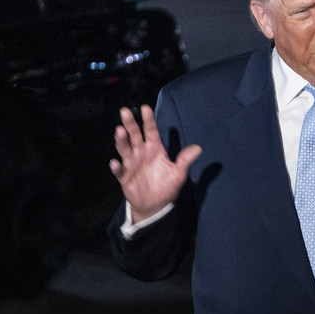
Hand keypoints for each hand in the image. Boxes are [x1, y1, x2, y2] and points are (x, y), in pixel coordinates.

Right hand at [109, 105, 201, 223]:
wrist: (155, 205)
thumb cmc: (166, 186)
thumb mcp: (178, 173)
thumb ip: (184, 160)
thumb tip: (198, 148)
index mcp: (154, 149)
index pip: (151, 131)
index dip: (148, 120)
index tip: (145, 108)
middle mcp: (141, 152)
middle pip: (134, 135)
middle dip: (130, 123)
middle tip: (125, 111)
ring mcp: (131, 163)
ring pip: (124, 148)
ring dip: (121, 140)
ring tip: (120, 131)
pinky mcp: (124, 176)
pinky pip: (119, 170)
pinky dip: (116, 167)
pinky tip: (115, 163)